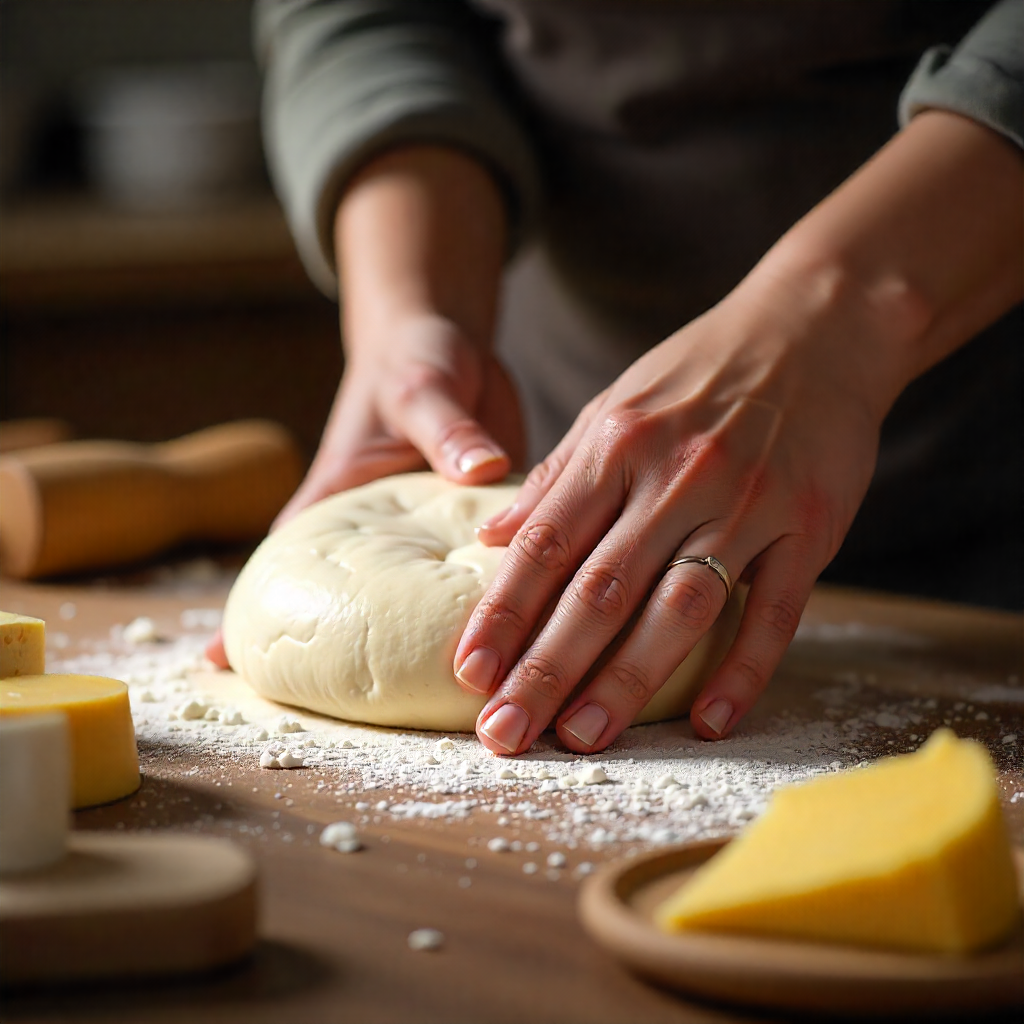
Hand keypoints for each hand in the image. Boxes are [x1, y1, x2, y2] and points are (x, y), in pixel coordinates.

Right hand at [206, 144, 515, 669]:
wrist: (456, 346)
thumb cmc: (416, 362)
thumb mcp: (423, 389)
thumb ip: (447, 429)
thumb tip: (481, 470)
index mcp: (348, 498)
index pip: (288, 560)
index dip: (251, 610)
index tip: (216, 663)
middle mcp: (385, 532)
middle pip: (353, 603)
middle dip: (339, 655)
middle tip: (332, 715)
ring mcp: (430, 538)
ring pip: (423, 605)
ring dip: (430, 648)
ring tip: (445, 705)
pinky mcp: (477, 531)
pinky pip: (484, 578)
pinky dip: (493, 610)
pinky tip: (513, 648)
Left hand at [453, 111, 1022, 754]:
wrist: (813, 327)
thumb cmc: (699, 374)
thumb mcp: (613, 407)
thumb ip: (557, 477)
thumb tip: (493, 539)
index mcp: (616, 447)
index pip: (545, 545)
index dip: (502, 613)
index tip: (469, 674)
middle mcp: (674, 477)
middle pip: (599, 588)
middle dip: (545, 667)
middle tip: (504, 734)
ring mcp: (745, 503)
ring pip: (678, 605)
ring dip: (627, 678)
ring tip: (581, 737)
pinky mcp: (807, 526)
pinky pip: (774, 609)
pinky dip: (743, 668)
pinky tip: (708, 721)